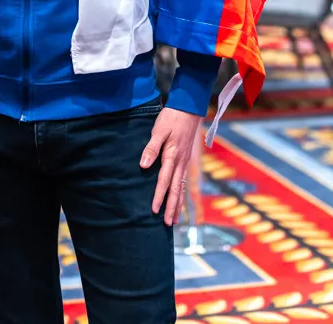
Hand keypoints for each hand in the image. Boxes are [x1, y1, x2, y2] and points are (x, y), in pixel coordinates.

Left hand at [139, 107, 202, 225]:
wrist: (188, 109)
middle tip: (168, 224)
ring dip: (178, 204)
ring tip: (175, 220)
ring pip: (181, 188)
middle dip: (172, 208)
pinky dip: (182, 193)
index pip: (164, 181)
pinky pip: (184, 181)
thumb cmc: (171, 118)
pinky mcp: (186, 160)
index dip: (159, 196)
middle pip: (176, 189)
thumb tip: (144, 165)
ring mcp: (185, 162)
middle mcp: (180, 163)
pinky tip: (179, 199)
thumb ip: (151, 148)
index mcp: (172, 156)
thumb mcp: (158, 130)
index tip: (154, 210)